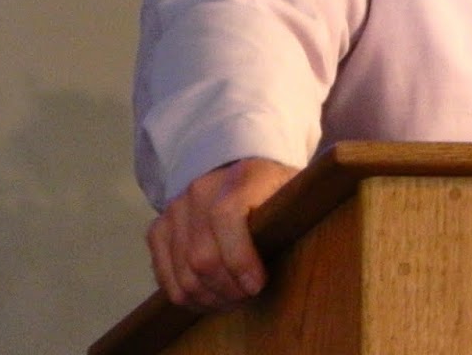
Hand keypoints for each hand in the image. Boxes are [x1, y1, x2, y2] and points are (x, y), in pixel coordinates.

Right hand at [146, 156, 298, 310]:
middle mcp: (199, 191)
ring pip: (183, 273)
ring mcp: (175, 210)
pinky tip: (210, 298)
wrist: (238, 170)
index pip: (226, 218)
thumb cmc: (273, 189)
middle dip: (227, 288)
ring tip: (232, 300)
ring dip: (209, 298)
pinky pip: (165, 276)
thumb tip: (313, 239)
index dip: (240, 259)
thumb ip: (297, 210)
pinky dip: (187, 296)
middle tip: (248, 297)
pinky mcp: (158, 228)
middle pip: (202, 256)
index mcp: (239, 178)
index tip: (257, 285)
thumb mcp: (293, 191)